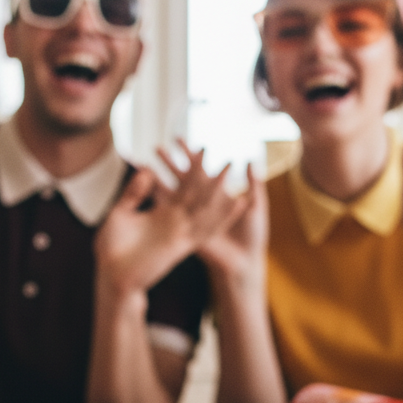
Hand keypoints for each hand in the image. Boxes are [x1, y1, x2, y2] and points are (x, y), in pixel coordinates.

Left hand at [94, 144, 244, 297]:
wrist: (112, 275)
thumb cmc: (111, 248)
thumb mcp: (120, 213)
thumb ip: (133, 193)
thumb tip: (145, 170)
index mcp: (161, 213)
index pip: (181, 186)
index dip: (192, 169)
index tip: (202, 150)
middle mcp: (174, 222)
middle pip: (198, 195)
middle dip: (213, 178)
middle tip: (228, 161)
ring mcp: (179, 232)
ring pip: (206, 208)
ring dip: (221, 191)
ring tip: (235, 175)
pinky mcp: (181, 245)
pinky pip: (206, 229)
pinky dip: (223, 216)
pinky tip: (237, 203)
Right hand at [158, 142, 267, 288]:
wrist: (244, 264)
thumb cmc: (252, 236)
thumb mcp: (256, 206)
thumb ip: (254, 184)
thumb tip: (250, 159)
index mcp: (214, 195)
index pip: (199, 170)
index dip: (188, 155)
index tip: (177, 138)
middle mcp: (200, 204)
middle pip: (181, 178)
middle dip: (169, 162)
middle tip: (155, 147)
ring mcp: (190, 218)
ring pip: (172, 192)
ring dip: (159, 177)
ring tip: (146, 162)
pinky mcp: (184, 231)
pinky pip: (170, 211)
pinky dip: (159, 197)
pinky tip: (148, 186)